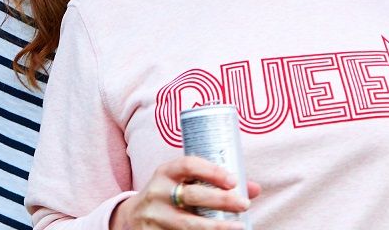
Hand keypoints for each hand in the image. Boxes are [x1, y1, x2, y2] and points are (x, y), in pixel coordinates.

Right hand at [112, 156, 260, 229]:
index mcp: (165, 173)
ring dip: (216, 228)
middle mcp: (158, 193)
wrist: (134, 217)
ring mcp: (156, 217)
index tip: (233, 180)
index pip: (188, 165)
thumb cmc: (169, 196)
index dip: (211, 171)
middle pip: (191, 196)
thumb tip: (254, 189)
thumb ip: (213, 183)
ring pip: (187, 224)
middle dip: (220, 200)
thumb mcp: (183, 183)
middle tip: (244, 204)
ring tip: (239, 228)